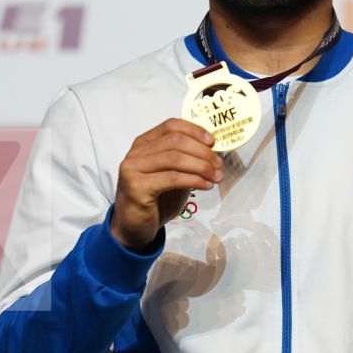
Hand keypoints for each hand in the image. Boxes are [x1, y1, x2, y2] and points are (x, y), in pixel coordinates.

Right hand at [111, 119, 222, 250]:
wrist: (134, 226)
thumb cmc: (156, 200)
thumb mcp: (174, 175)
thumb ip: (186, 161)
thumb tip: (213, 151)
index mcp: (145, 143)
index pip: (171, 126)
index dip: (194, 130)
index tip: (213, 142)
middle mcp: (136, 152)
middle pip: (175, 141)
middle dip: (202, 152)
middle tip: (219, 164)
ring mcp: (133, 168)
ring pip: (175, 159)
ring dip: (201, 167)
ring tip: (217, 177)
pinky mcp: (137, 186)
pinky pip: (172, 178)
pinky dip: (194, 180)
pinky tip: (206, 186)